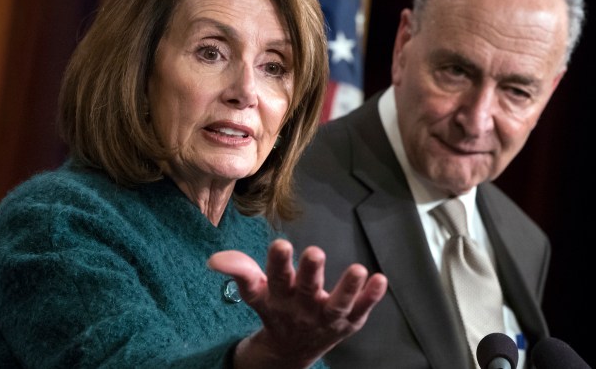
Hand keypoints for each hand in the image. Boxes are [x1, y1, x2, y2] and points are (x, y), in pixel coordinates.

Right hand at [207, 239, 386, 368]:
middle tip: (314, 252)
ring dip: (348, 288)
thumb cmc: (276, 310)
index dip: (277, 263)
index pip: (274, 279)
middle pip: (306, 289)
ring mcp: (327, 316)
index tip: (280, 244)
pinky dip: (371, 298)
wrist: (291, 351)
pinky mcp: (348, 321)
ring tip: (358, 269)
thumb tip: (215, 260)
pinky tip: (381, 280)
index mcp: (278, 297)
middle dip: (310, 272)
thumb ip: (240, 271)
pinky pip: (361, 310)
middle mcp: (302, 308)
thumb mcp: (256, 292)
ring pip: (338, 304)